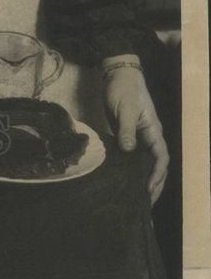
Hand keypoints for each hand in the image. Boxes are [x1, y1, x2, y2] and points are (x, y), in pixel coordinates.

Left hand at [103, 58, 168, 205]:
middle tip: (147, 204)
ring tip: (140, 198)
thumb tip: (128, 150)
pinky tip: (126, 179)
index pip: (161, 158)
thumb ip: (126, 129)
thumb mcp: (125, 109)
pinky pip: (134, 156)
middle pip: (157, 165)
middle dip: (155, 184)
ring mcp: (140, 137)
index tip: (149, 188)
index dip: (157, 174)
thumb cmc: (123, 89)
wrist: (117, 75)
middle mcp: (149, 137)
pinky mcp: (128, 135)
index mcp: (153, 131)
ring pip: (146, 163)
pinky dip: (133, 169)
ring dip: (145, 179)